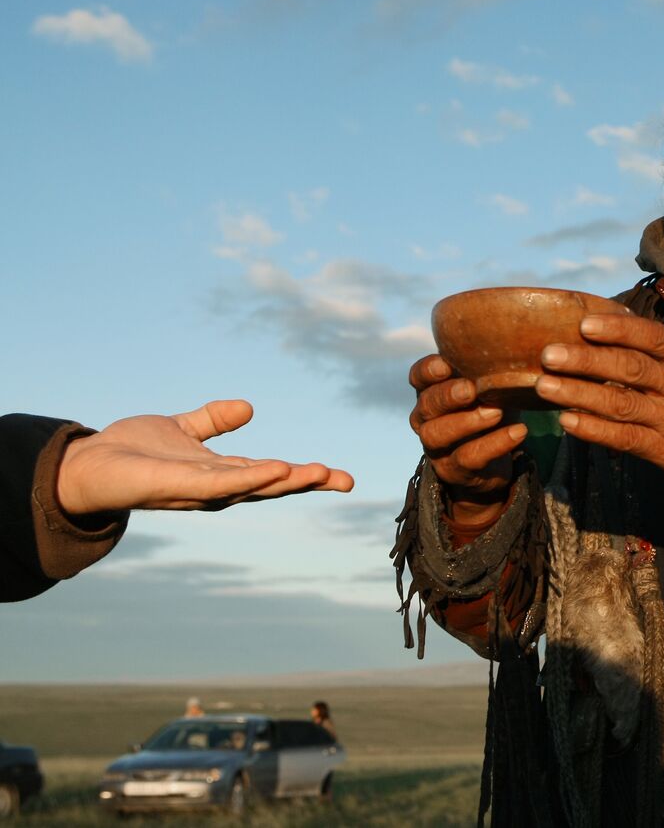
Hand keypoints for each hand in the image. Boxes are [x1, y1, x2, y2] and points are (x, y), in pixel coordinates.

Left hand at [56, 400, 353, 514]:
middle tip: (345, 479)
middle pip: (271, 487)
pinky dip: (249, 479)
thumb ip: (212, 420)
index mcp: (222, 474)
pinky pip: (219, 484)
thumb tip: (249, 407)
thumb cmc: (131, 454)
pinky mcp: (177, 488)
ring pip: (251, 488)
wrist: (84, 467)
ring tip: (319, 473)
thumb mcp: (180, 428)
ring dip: (287, 481)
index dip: (306, 475)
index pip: (272, 474)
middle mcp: (216, 488)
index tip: (342, 475)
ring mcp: (199, 491)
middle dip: (307, 483)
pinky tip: (274, 469)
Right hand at [408, 355, 526, 509]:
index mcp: (431, 391)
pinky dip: (494, 444)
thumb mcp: (490, 386)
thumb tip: (519, 334)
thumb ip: (491, 366)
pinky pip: (468, 457)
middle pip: (426, 405)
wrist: (493, 462)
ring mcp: (436, 446)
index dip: (427, 371)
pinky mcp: (454, 469)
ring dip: (466, 421)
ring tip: (497, 411)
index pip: (418, 377)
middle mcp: (426, 419)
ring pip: (437, 434)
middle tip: (472, 389)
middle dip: (447, 396)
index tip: (445, 365)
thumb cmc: (491, 410)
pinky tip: (518, 431)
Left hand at [534, 313, 663, 509]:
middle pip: (629, 369)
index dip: (617, 329)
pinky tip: (569, 422)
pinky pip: (626, 439)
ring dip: (579, 394)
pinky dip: (595, 430)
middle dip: (585, 360)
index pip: (651, 337)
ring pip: (621, 404)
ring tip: (544, 386)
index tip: (583, 323)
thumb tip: (617, 325)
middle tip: (547, 354)